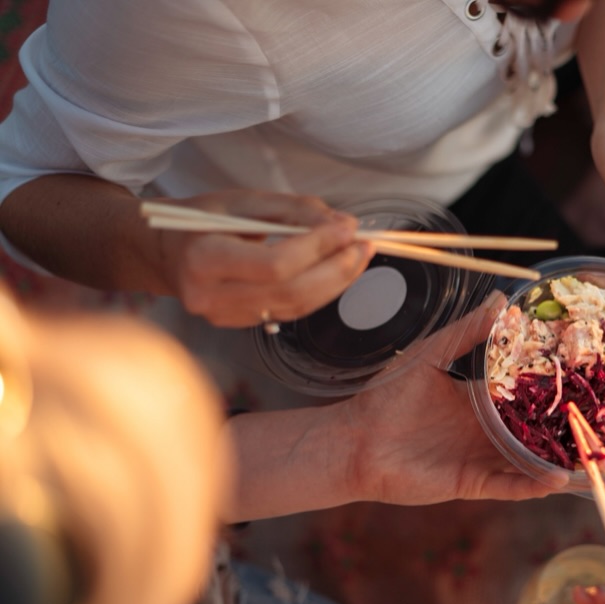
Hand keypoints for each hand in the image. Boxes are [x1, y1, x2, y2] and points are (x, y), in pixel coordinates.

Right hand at [153, 189, 373, 326]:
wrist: (163, 250)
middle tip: (364, 246)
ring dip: (336, 283)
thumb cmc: (203, 219)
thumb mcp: (245, 201)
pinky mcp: (239, 324)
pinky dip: (319, 292)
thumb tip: (345, 226)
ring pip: (295, 307)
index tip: (348, 230)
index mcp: (204, 258)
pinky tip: (337, 272)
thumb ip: (296, 211)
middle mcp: (210, 296)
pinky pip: (288, 311)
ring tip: (359, 257)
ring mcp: (224, 317)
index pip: (275, 264)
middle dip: (336, 270)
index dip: (318, 248)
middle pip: (290, 292)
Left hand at [342, 291, 565, 504]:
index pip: (524, 392)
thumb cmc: (387, 396)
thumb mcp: (430, 355)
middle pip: (535, 429)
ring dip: (560, 460)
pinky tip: (557, 479)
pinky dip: (531, 484)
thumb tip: (500, 298)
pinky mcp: (470, 482)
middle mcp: (486, 430)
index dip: (552, 385)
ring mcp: (481, 457)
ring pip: (529, 460)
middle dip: (567, 427)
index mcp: (479, 399)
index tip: (586, 373)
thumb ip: (466, 331)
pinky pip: (507, 485)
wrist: (354, 439)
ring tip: (596, 455)